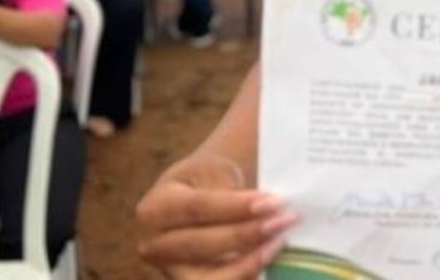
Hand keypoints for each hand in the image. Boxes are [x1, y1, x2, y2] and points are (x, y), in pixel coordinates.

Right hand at [137, 153, 297, 278]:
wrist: (193, 196)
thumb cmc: (206, 180)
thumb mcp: (211, 171)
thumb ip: (230, 191)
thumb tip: (268, 208)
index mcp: (155, 208)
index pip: (198, 208)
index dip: (236, 207)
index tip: (272, 202)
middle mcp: (154, 245)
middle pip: (202, 245)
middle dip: (247, 234)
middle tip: (284, 221)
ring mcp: (169, 271)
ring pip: (207, 279)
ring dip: (248, 264)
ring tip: (278, 244)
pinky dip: (245, 276)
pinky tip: (270, 262)